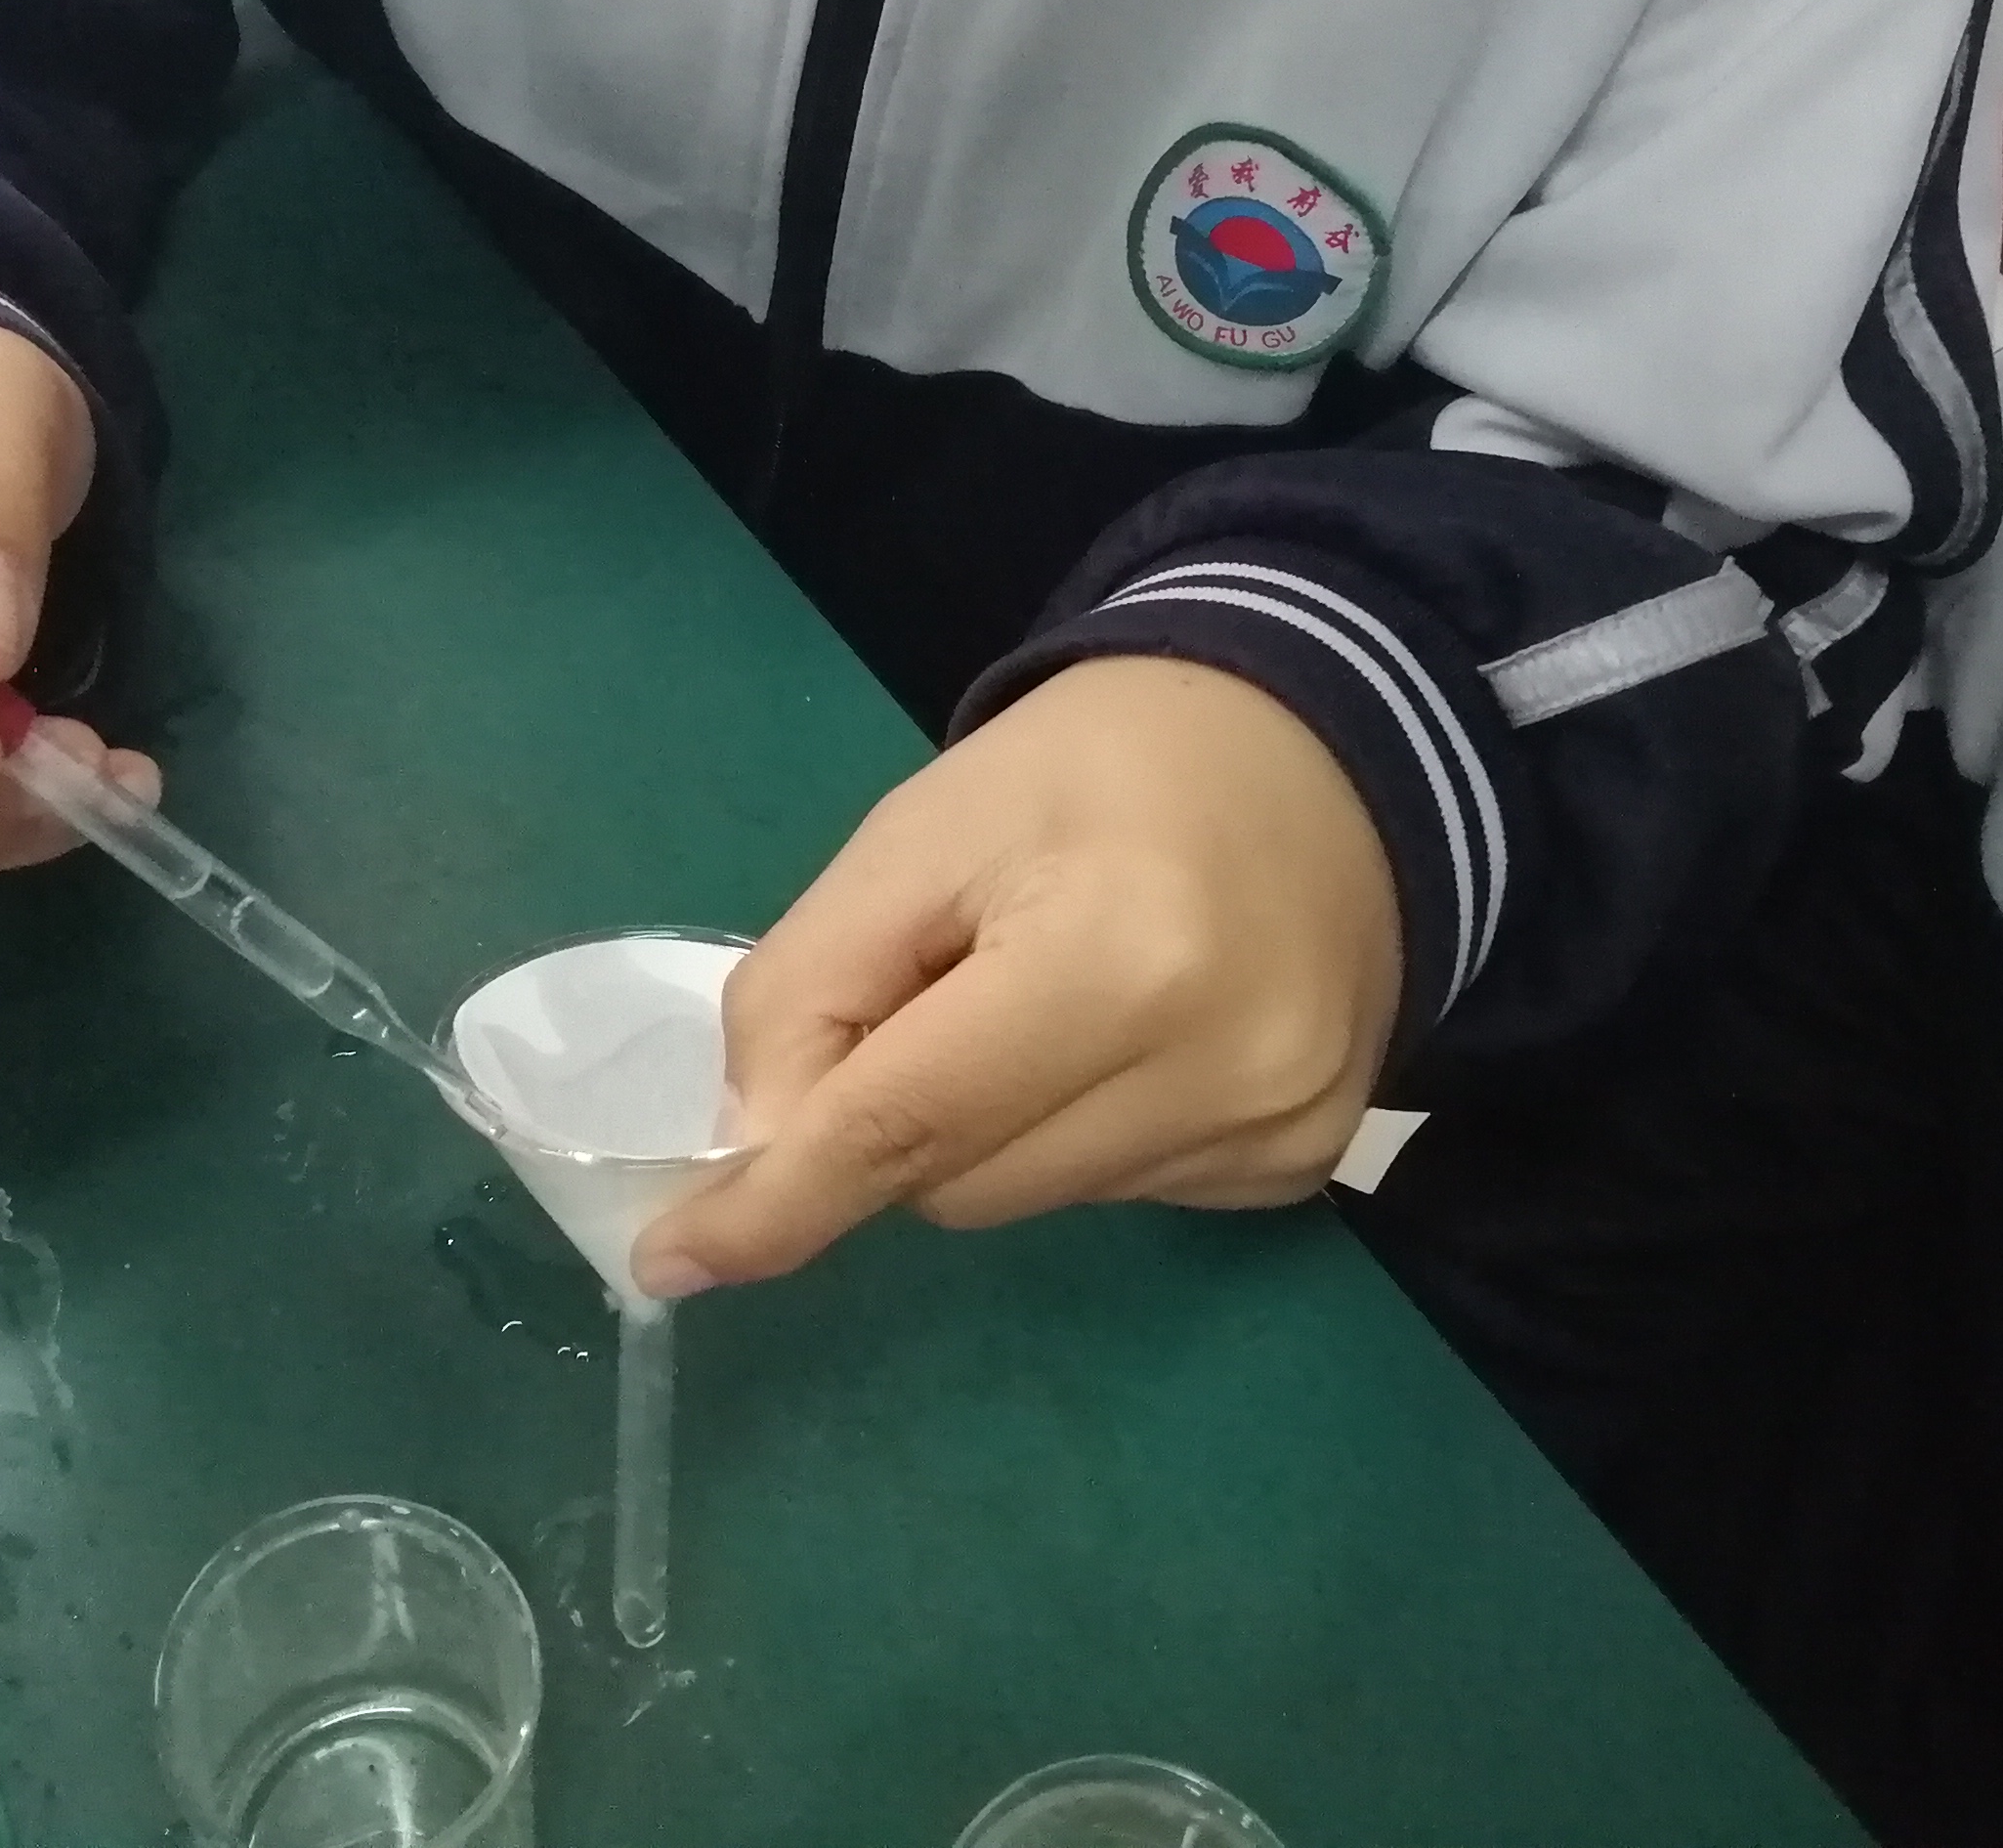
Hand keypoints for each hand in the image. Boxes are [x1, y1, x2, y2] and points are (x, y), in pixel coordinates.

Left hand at [630, 655, 1399, 1294]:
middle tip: (934, 984)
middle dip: (899, 1113)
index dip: (777, 1198)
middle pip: (957, 1179)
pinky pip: (1117, 1193)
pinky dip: (1076, 1132)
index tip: (671, 1256)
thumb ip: (813, 988)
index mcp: (1118, 957)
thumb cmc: (1103, 765)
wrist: (1331, 747)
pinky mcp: (1300, 1163)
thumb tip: (748, 1147)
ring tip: (1051, 987)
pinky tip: (1127, 1033)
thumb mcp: (924, 830)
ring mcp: (1274, 1132)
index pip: (906, 1122)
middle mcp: (1218, 1071)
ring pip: (1029, 1202)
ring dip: (989, 1127)